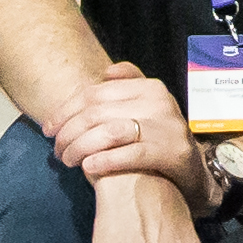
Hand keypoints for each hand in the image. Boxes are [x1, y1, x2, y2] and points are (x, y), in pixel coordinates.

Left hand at [47, 69, 199, 191]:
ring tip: (68, 161)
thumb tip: (108, 72)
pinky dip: (104, 161)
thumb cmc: (159, 137)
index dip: (65, 110)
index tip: (49, 128)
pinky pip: (130, 155)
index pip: (94, 93)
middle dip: (68, 132)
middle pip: (96, 113)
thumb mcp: (148, 105)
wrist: (193, 170)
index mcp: (148, 87)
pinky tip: (89, 167)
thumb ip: (129, 85)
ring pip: (108, 132)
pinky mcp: (172, 152)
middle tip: (57, 150)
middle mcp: (158, 102)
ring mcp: (166, 127)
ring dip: (80, 147)